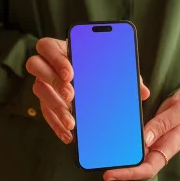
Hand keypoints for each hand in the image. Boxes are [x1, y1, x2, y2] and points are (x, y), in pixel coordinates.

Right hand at [25, 37, 150, 143]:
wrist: (90, 81)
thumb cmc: (99, 68)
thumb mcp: (111, 67)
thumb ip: (124, 74)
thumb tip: (143, 92)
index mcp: (61, 48)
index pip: (47, 46)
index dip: (56, 58)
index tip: (71, 73)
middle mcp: (46, 64)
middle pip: (36, 66)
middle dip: (53, 81)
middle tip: (71, 95)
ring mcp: (43, 83)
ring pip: (38, 91)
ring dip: (55, 106)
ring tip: (72, 121)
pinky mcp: (45, 102)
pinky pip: (45, 113)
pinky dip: (57, 125)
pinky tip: (70, 134)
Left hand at [103, 84, 179, 180]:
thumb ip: (164, 123)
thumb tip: (145, 139)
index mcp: (170, 146)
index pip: (148, 168)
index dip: (129, 174)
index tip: (110, 173)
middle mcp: (159, 146)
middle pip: (136, 164)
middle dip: (117, 166)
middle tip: (97, 162)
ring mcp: (154, 140)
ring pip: (133, 153)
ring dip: (118, 154)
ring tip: (98, 152)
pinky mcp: (149, 132)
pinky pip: (134, 139)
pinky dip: (122, 140)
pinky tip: (109, 136)